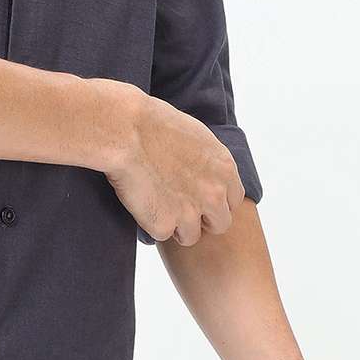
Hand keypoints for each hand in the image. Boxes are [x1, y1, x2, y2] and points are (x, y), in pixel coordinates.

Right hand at [98, 83, 245, 242]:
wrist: (126, 131)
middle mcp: (213, 194)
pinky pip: (161, 234)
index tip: (199, 196)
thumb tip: (207, 173)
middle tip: (179, 205)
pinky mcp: (164, 224)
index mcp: (225, 169)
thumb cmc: (155, 124)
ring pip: (191, 236)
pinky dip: (151, 222)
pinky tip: (141, 201)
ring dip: (176, 225)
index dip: (215, 200)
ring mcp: (190, 213)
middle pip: (219, 223)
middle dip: (201, 218)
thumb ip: (209, 162)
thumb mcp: (197, 136)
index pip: (233, 201)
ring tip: (156, 203)